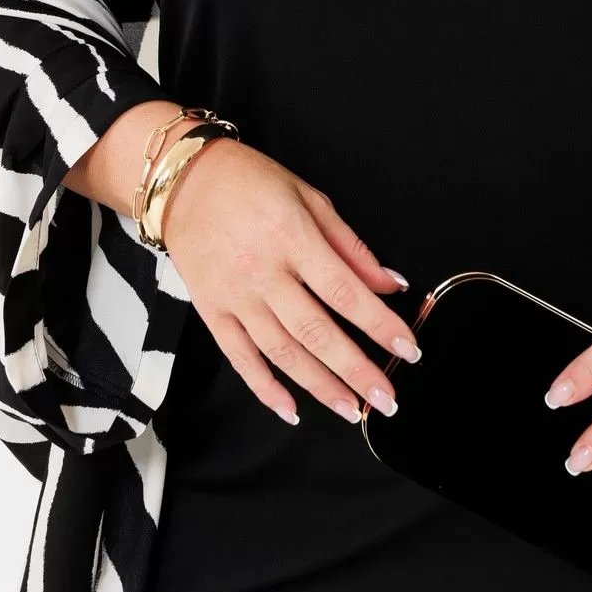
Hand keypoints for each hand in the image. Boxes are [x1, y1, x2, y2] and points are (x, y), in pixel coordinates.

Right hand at [160, 139, 421, 427]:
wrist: (184, 181)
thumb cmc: (250, 182)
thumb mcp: (309, 198)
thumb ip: (350, 245)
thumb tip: (389, 283)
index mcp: (292, 237)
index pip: (345, 292)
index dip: (380, 325)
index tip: (407, 349)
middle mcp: (263, 272)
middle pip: (317, 331)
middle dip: (356, 370)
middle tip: (386, 399)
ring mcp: (234, 295)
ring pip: (282, 352)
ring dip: (320, 386)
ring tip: (350, 409)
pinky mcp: (210, 310)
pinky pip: (239, 357)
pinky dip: (265, 387)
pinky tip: (291, 409)